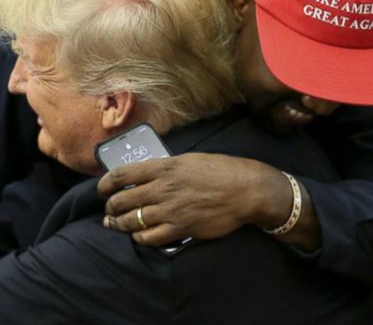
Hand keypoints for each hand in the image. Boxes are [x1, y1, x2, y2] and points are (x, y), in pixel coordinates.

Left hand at [98, 153, 272, 245]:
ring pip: (132, 221)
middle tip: (109, 210)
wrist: (244, 189)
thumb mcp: (189, 160)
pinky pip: (149, 238)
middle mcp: (162, 188)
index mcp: (163, 167)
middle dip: (110, 207)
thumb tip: (148, 175)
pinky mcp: (180, 229)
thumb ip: (166, 168)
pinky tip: (138, 236)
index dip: (105, 184)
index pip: (121, 175)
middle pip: (122, 200)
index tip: (101, 189)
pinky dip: (139, 238)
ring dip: (119, 224)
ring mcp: (170, 210)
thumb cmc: (219, 169)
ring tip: (114, 224)